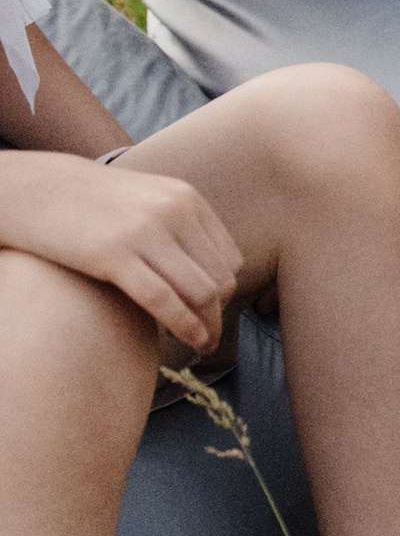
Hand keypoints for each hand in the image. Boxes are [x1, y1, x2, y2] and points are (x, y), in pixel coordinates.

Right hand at [0, 151, 241, 347]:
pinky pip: (164, 300)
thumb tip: (204, 274)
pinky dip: (184, 327)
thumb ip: (177, 229)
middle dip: (218, 316)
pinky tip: (188, 343)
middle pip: (220, 279)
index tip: (210, 316)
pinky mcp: (113, 254)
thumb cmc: (89, 205)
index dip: (225, 295)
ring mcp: (145, 231)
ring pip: (202, 293)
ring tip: (201, 346)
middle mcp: (174, 211)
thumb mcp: (145, 201)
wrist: (35, 189)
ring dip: (207, 328)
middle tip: (207, 339)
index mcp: (186, 199)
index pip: (229, 260)